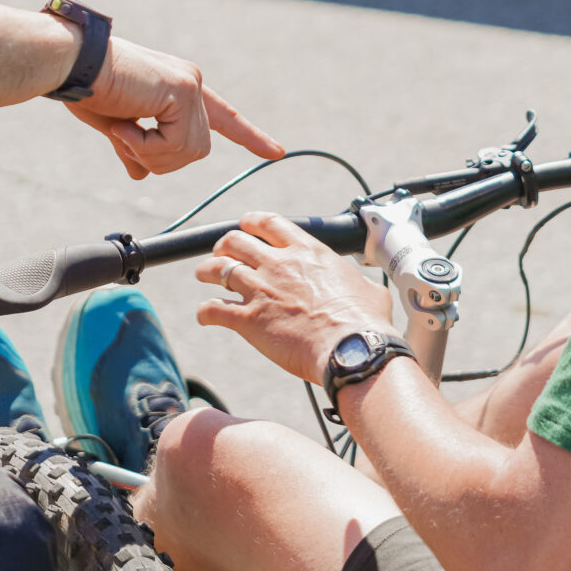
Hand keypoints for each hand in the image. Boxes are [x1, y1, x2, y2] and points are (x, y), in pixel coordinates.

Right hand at [66, 36, 282, 179]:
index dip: (249, 136)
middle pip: (196, 150)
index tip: (275, 152)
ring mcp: (190, 85)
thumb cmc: (87, 89)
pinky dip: (146, 146)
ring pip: (188, 152)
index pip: (223, 117)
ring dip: (150, 152)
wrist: (72, 65)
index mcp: (179, 88)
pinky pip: (175, 143)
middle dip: (160, 158)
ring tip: (123, 129)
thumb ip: (134, 147)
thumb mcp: (115, 125)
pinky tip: (126, 125)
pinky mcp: (182, 90)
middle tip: (126, 140)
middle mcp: (191, 83)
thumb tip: (141, 172)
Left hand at [194, 212, 396, 385]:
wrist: (352, 348)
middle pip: (236, 240)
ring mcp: (260, 289)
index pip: (270, 223)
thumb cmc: (365, 322)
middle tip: (221, 252)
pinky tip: (204, 316)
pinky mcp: (248, 319)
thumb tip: (365, 288)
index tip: (246, 225)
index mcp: (307, 252)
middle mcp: (278, 264)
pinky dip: (205, 311)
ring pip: (218, 269)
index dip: (252, 222)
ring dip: (206, 271)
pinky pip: (214, 309)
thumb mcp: (368, 289)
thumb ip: (355, 282)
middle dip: (224, 244)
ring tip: (203, 275)